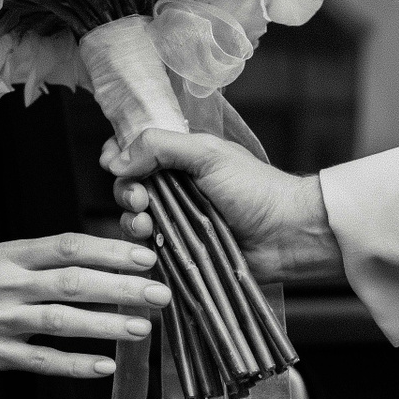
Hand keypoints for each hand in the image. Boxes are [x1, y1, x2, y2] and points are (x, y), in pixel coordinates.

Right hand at [0, 233, 171, 378]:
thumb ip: (40, 260)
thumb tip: (102, 256)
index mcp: (8, 255)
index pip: (67, 246)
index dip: (109, 250)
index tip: (145, 256)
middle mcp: (5, 286)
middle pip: (72, 283)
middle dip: (121, 288)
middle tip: (159, 293)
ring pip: (61, 322)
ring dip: (105, 325)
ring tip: (142, 328)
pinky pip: (41, 362)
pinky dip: (75, 365)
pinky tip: (105, 366)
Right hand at [100, 130, 343, 283]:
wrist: (286, 234)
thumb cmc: (255, 189)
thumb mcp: (207, 154)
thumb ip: (161, 147)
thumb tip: (116, 159)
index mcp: (182, 158)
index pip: (137, 150)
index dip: (118, 156)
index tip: (112, 164)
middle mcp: (176, 188)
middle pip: (129, 186)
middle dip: (125, 191)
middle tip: (140, 200)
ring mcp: (178, 221)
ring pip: (134, 219)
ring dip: (131, 220)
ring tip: (146, 224)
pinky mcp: (181, 251)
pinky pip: (149, 249)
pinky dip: (143, 246)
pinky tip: (149, 246)